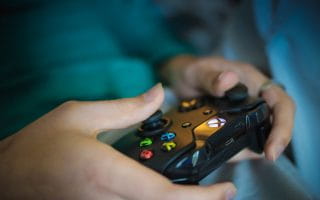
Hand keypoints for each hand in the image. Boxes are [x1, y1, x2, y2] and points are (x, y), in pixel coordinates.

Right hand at [0, 84, 235, 199]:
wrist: (9, 175)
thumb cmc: (39, 145)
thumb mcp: (79, 115)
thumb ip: (125, 108)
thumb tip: (158, 94)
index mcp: (104, 173)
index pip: (163, 193)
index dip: (200, 197)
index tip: (226, 190)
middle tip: (220, 191)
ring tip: (199, 191)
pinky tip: (165, 191)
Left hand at [163, 56, 294, 160]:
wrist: (178, 80)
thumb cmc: (191, 70)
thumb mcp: (197, 71)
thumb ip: (210, 77)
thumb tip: (229, 79)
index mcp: (251, 81)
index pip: (280, 101)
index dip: (283, 124)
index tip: (272, 146)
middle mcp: (253, 98)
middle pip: (277, 121)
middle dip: (275, 140)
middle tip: (267, 156)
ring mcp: (243, 113)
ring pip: (260, 134)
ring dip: (254, 148)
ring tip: (235, 155)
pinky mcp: (233, 124)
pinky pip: (242, 139)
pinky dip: (238, 149)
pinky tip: (226, 154)